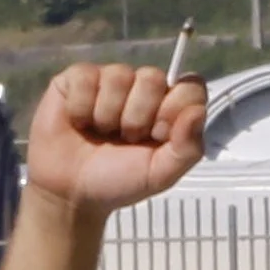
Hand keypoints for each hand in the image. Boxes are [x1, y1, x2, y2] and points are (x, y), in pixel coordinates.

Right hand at [24, 62, 208, 217]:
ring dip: (108, 114)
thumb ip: (188, 147)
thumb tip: (198, 111)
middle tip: (124, 139)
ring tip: (100, 133)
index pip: (190, 85)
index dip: (174, 110)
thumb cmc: (117, 182)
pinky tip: (79, 122)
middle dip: (137, 116)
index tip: (158, 136)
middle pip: (153, 77)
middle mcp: (142, 88)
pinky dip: (81, 107)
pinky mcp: (76, 79)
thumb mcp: (160, 174)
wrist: (70, 194)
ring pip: (119, 75)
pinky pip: (86, 77)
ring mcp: (109, 79)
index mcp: (168, 108)